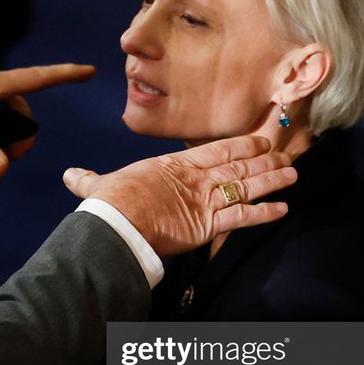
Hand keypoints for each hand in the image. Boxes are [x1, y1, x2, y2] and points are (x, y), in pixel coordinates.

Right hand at [63, 135, 296, 256]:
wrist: (116, 222)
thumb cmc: (109, 203)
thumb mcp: (100, 187)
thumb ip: (89, 181)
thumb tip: (70, 176)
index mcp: (174, 165)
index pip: (215, 151)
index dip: (240, 145)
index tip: (259, 141)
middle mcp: (195, 179)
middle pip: (237, 167)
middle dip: (263, 161)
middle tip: (286, 154)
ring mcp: (205, 199)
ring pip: (246, 186)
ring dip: (272, 180)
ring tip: (293, 174)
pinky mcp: (209, 223)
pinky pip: (243, 216)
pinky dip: (265, 212)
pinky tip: (283, 208)